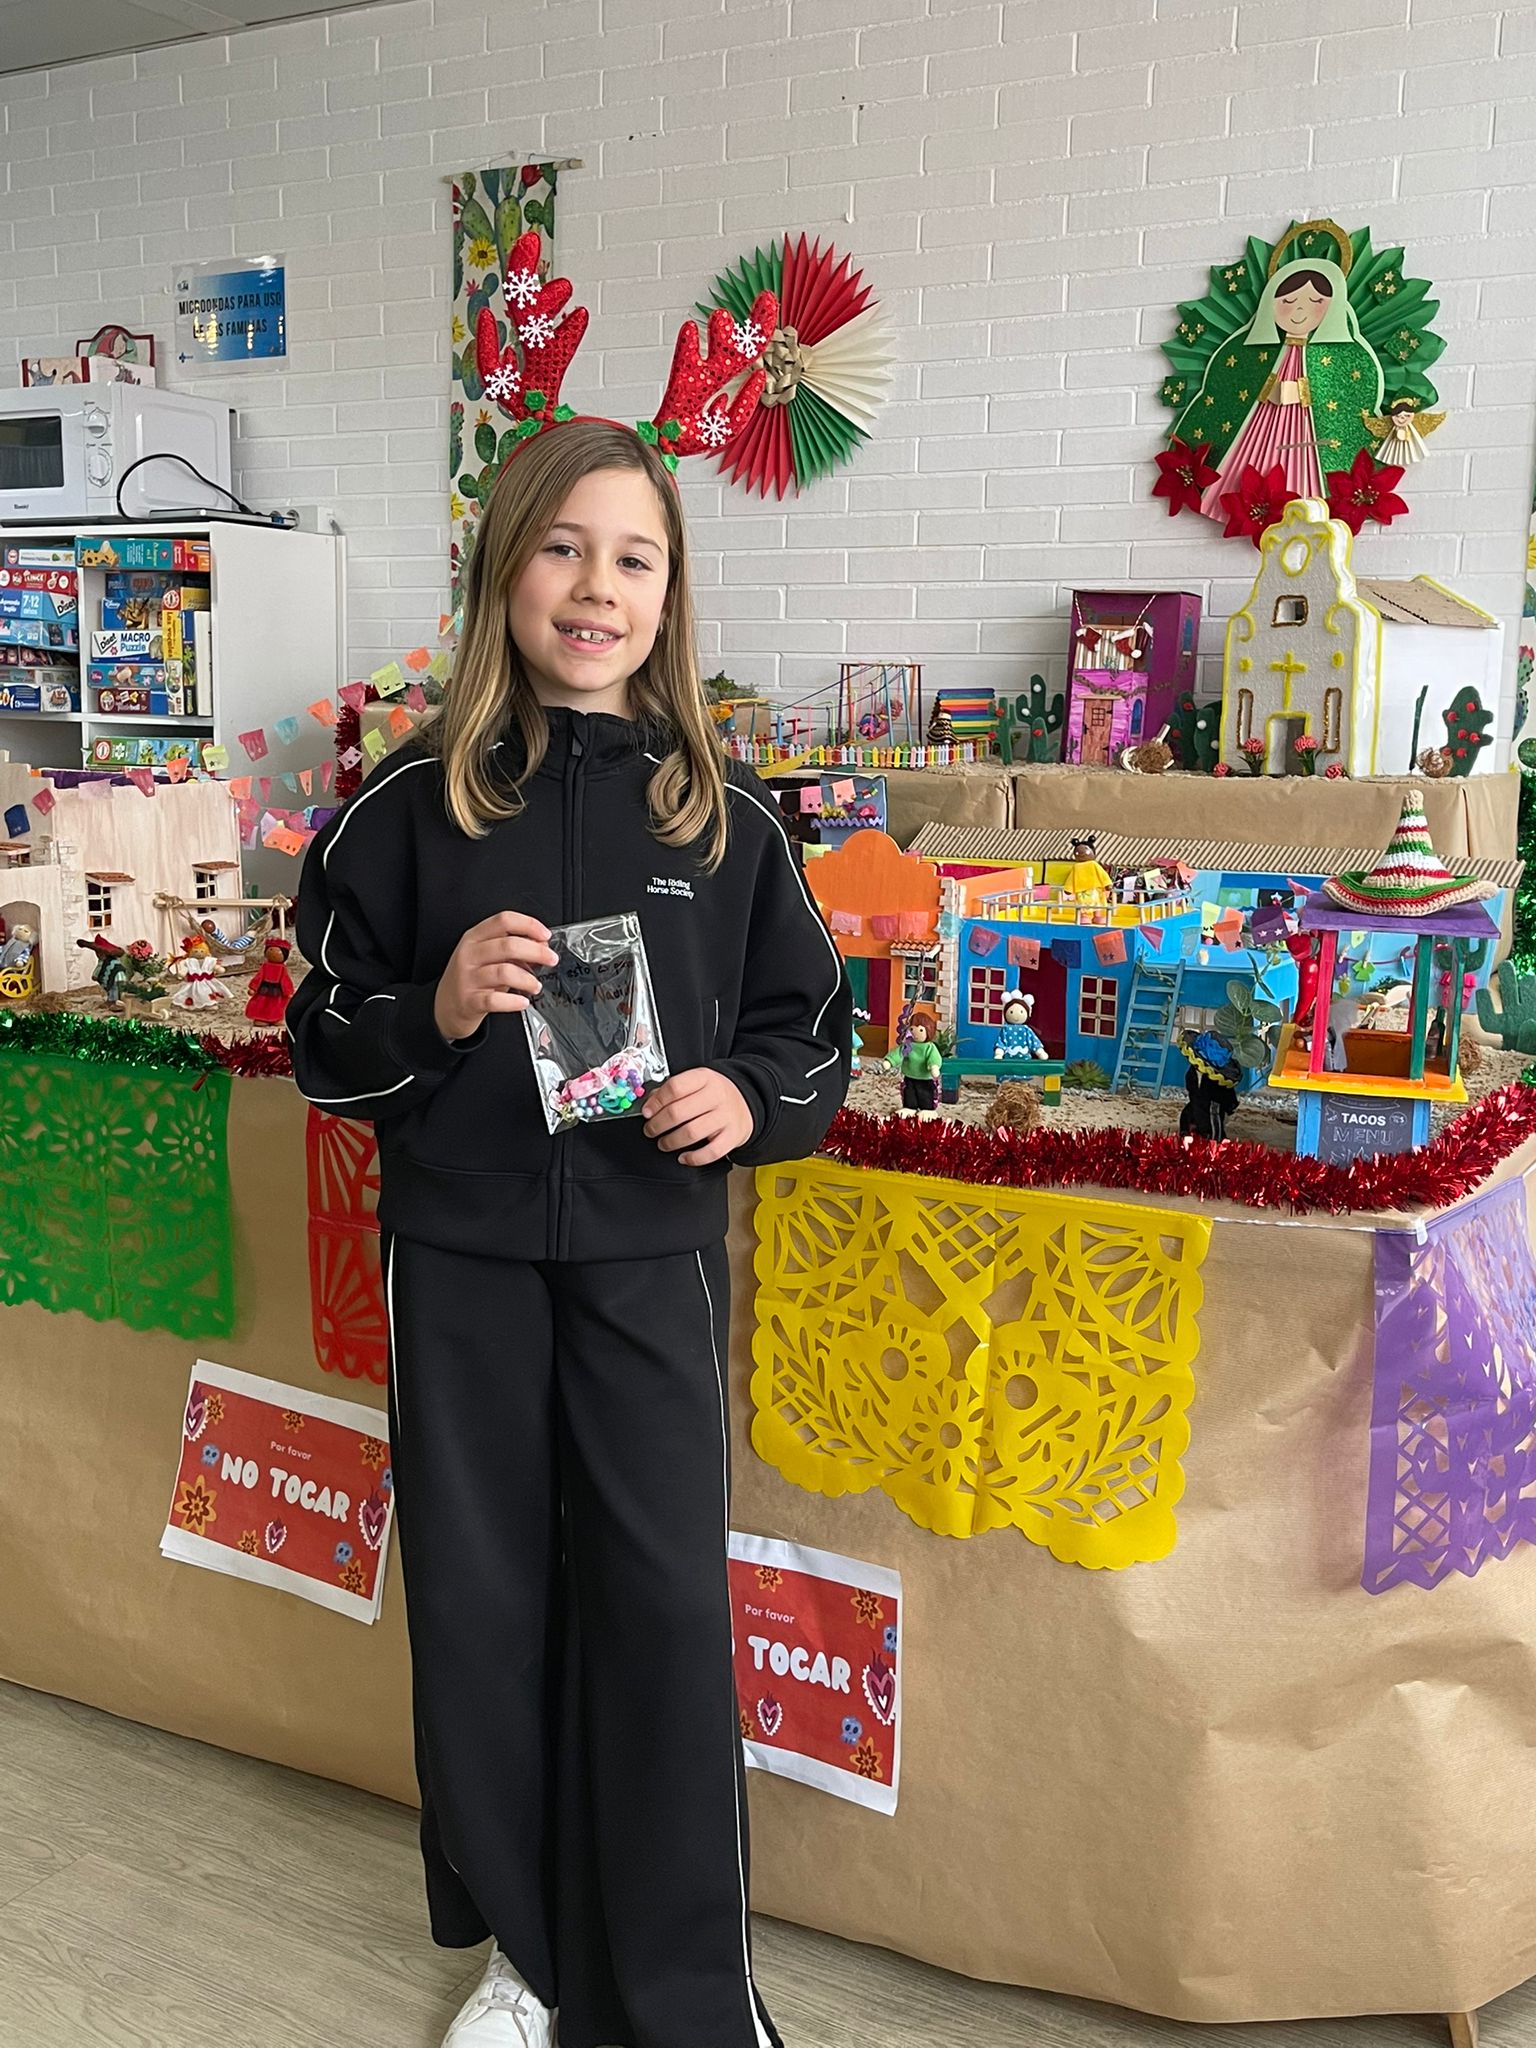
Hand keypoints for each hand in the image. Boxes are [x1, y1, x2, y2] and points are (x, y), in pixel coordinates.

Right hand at [433, 912, 557, 1042]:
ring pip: (504, 972)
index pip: (504, 920)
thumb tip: (541, 944)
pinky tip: (522, 1002)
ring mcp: (468, 978)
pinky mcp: (469, 1001)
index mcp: (474, 937)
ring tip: (535, 985)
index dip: (529, 925)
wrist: (444, 1007)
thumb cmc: (471, 979)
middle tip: (551, 959)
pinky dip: (514, 1002)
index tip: (545, 935)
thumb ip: (510, 948)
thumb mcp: (485, 956)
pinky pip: (495, 1000)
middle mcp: (469, 954)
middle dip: (536, 951)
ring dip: (528, 979)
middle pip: (508, 944)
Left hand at [641, 1068, 753, 1166]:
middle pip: (678, 1112)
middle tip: (650, 1130)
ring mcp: (726, 1116)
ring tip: (663, 1143)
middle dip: (657, 1125)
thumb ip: (671, 1091)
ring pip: (691, 1133)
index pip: (675, 1087)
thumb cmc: (713, 1095)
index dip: (656, 1102)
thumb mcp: (695, 1083)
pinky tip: (683, 1157)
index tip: (646, 1112)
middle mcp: (717, 1095)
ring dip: (671, 1142)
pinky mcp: (733, 1136)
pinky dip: (693, 1158)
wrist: (745, 1103)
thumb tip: (649, 1105)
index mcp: (704, 1078)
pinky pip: (711, 1152)